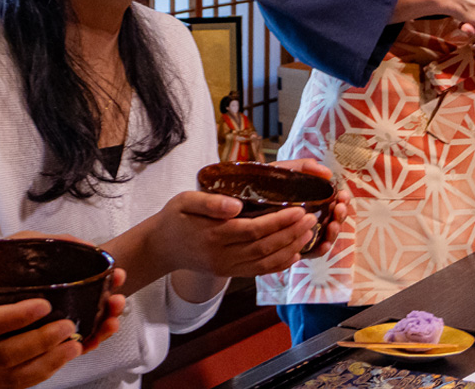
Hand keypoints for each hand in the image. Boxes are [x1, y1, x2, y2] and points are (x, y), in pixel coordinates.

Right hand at [0, 273, 82, 388]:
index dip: (17, 316)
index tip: (44, 302)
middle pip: (4, 356)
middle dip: (43, 341)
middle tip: (70, 323)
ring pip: (12, 378)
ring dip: (48, 363)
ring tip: (74, 343)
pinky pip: (9, 388)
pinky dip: (38, 376)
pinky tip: (58, 360)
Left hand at [2, 232, 126, 352]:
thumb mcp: (28, 245)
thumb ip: (56, 243)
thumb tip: (86, 245)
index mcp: (55, 282)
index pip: (89, 286)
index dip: (107, 282)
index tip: (117, 276)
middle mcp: (55, 304)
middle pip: (92, 308)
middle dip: (110, 305)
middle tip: (118, 300)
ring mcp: (47, 324)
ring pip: (83, 330)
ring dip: (102, 325)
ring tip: (110, 319)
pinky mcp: (35, 344)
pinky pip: (64, 350)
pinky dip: (82, 345)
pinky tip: (88, 339)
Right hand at [151, 190, 319, 277]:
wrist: (161, 247)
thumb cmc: (175, 218)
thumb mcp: (185, 201)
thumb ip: (210, 202)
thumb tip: (236, 205)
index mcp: (214, 234)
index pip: (255, 229)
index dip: (280, 221)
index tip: (300, 209)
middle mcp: (223, 254)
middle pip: (265, 246)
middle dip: (292, 233)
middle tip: (312, 219)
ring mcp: (227, 267)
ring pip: (266, 261)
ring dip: (291, 248)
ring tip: (309, 233)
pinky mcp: (230, 273)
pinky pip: (260, 271)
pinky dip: (280, 265)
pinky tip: (294, 254)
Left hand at [271, 159, 350, 257]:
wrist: (239, 198)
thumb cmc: (264, 183)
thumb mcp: (283, 171)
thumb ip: (303, 167)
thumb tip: (327, 173)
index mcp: (312, 198)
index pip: (334, 200)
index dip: (342, 199)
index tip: (342, 195)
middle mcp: (311, 215)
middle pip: (334, 218)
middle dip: (341, 214)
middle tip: (339, 208)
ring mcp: (304, 231)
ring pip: (327, 235)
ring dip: (334, 231)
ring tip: (333, 224)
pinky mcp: (295, 246)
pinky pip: (313, 251)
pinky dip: (321, 248)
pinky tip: (324, 244)